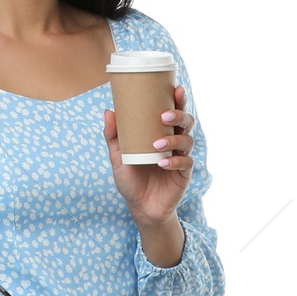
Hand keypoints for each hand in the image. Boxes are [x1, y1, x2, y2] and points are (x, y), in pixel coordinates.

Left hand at [104, 83, 193, 226]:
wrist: (140, 207)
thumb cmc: (131, 179)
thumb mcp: (118, 157)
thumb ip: (113, 136)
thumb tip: (108, 111)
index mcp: (162, 133)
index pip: (174, 112)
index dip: (178, 99)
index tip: (175, 87)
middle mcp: (175, 143)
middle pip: (186, 122)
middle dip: (180, 114)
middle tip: (164, 114)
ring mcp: (181, 158)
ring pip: (188, 141)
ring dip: (174, 139)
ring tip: (158, 143)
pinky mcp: (183, 175)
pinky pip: (185, 163)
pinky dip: (174, 161)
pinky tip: (162, 162)